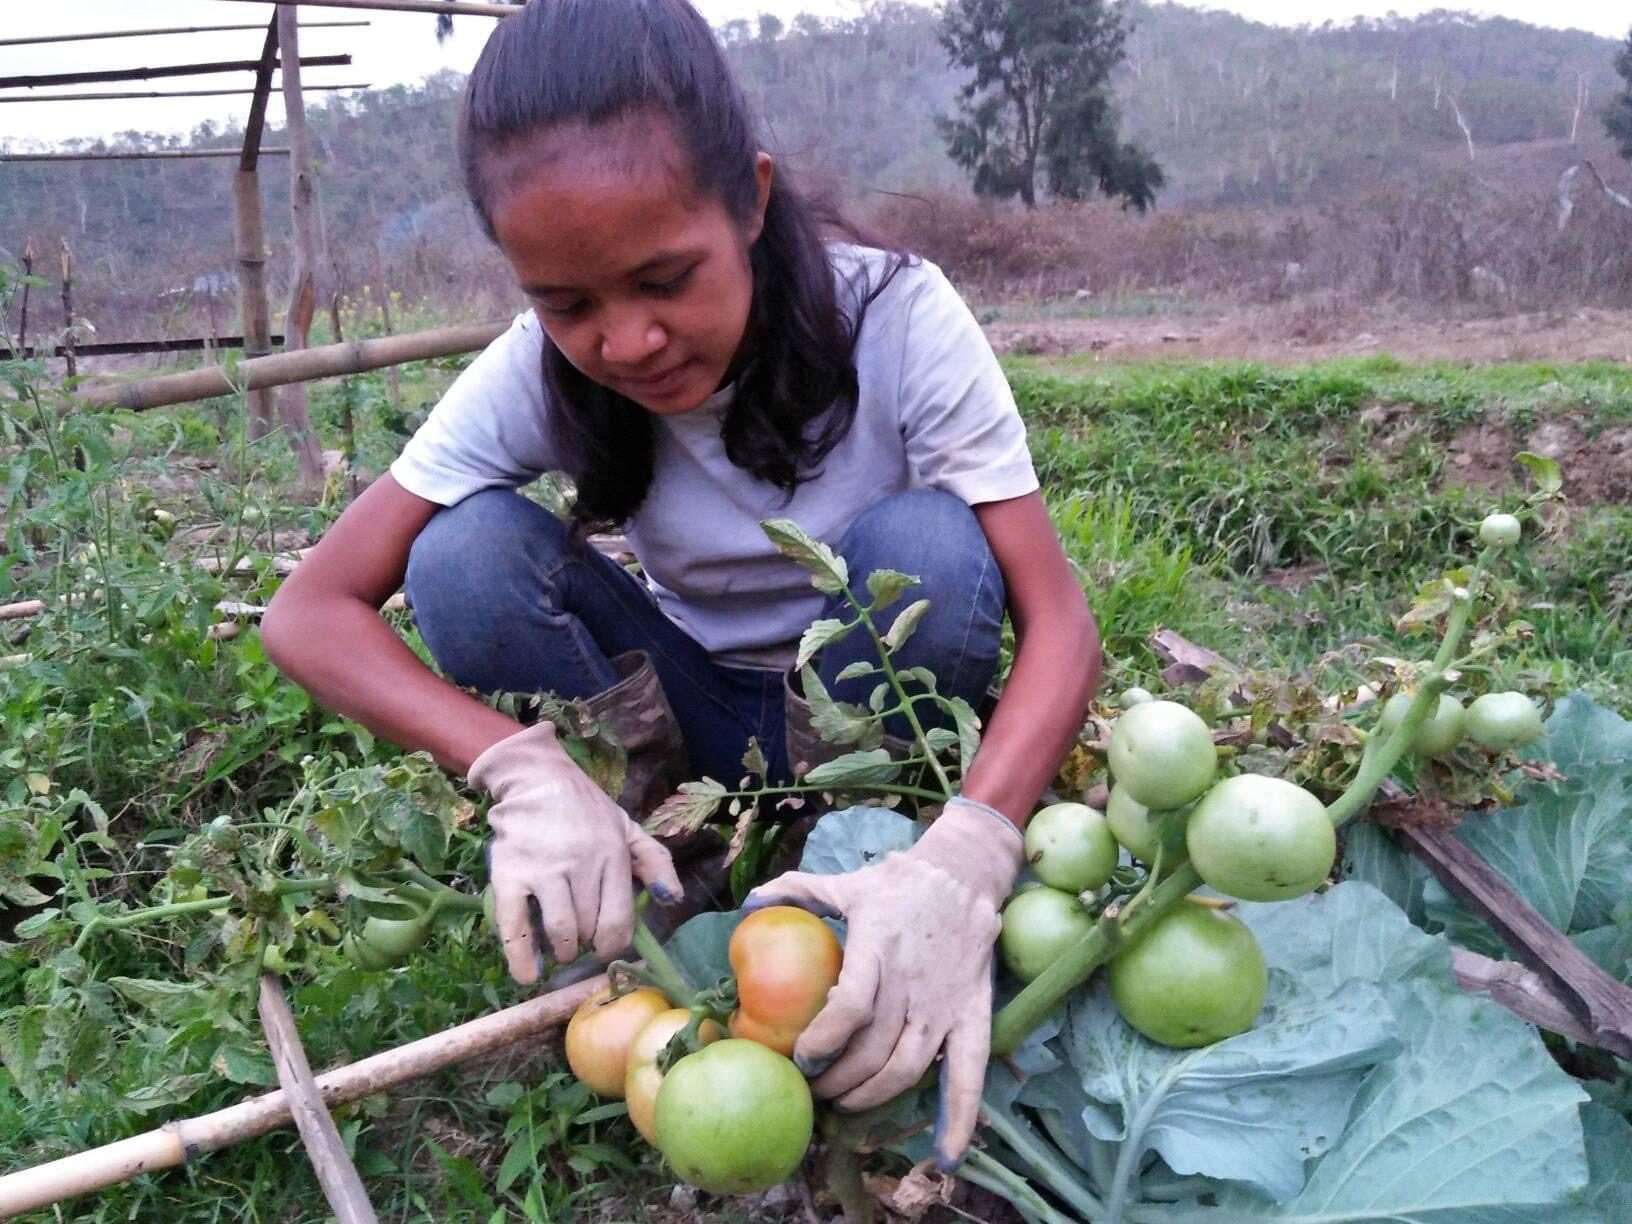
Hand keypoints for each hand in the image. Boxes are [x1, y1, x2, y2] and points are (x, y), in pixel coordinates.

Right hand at [468, 721, 681, 982]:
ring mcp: (543, 870)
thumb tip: (672, 899)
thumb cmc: (585, 810)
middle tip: (581, 938)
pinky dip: (522, 958)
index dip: (614, 943)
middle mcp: (581, 864)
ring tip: (563, 947)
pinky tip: (528, 974)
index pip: (619, 918)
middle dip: (587, 942)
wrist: (536, 780)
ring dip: (564, 949)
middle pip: (589, 927)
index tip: (606, 948)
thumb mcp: (627, 828)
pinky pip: (515, 927)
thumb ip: (655, 862)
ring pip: (560, 930)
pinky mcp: (509, 875)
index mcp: (613, 855)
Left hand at [743, 797, 1022, 1167]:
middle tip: (812, 1088)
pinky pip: (970, 1072)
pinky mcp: (972, 1014)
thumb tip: (748, 903)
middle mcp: (913, 980)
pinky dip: (959, 1117)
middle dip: (837, 1081)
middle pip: (873, 1049)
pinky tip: (945, 1156)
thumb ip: (797, 890)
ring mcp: (944, 1003)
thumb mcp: (847, 881)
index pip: (852, 1005)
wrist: (966, 874)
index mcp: (879, 945)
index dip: (824, 1039)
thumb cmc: (899, 882)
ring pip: (908, 1067)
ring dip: (872, 1096)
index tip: (802, 1057)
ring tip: (844, 1103)